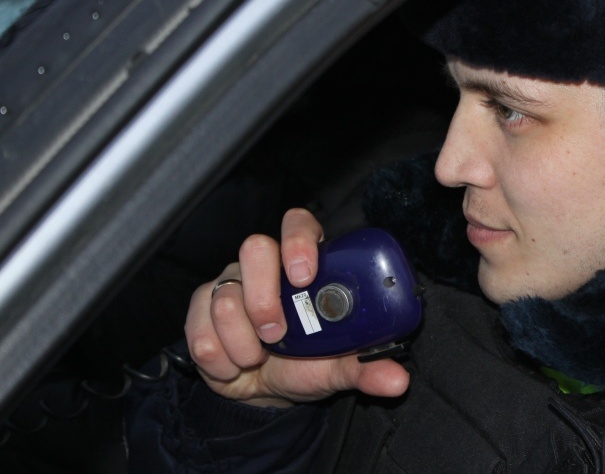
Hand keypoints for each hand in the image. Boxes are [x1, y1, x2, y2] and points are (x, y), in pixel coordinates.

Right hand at [185, 208, 409, 407]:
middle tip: (277, 335)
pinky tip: (234, 366)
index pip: (299, 225)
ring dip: (242, 341)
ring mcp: (231, 282)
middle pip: (254, 248)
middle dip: (263, 298)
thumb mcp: (339, 368)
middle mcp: (266, 264)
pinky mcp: (201, 306)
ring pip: (224, 296)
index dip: (298, 241)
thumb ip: (366, 368)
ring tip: (258, 359)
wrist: (265, 389)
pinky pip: (199, 328)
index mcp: (306, 265)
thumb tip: (397, 380)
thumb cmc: (307, 363)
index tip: (303, 275)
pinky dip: (219, 357)